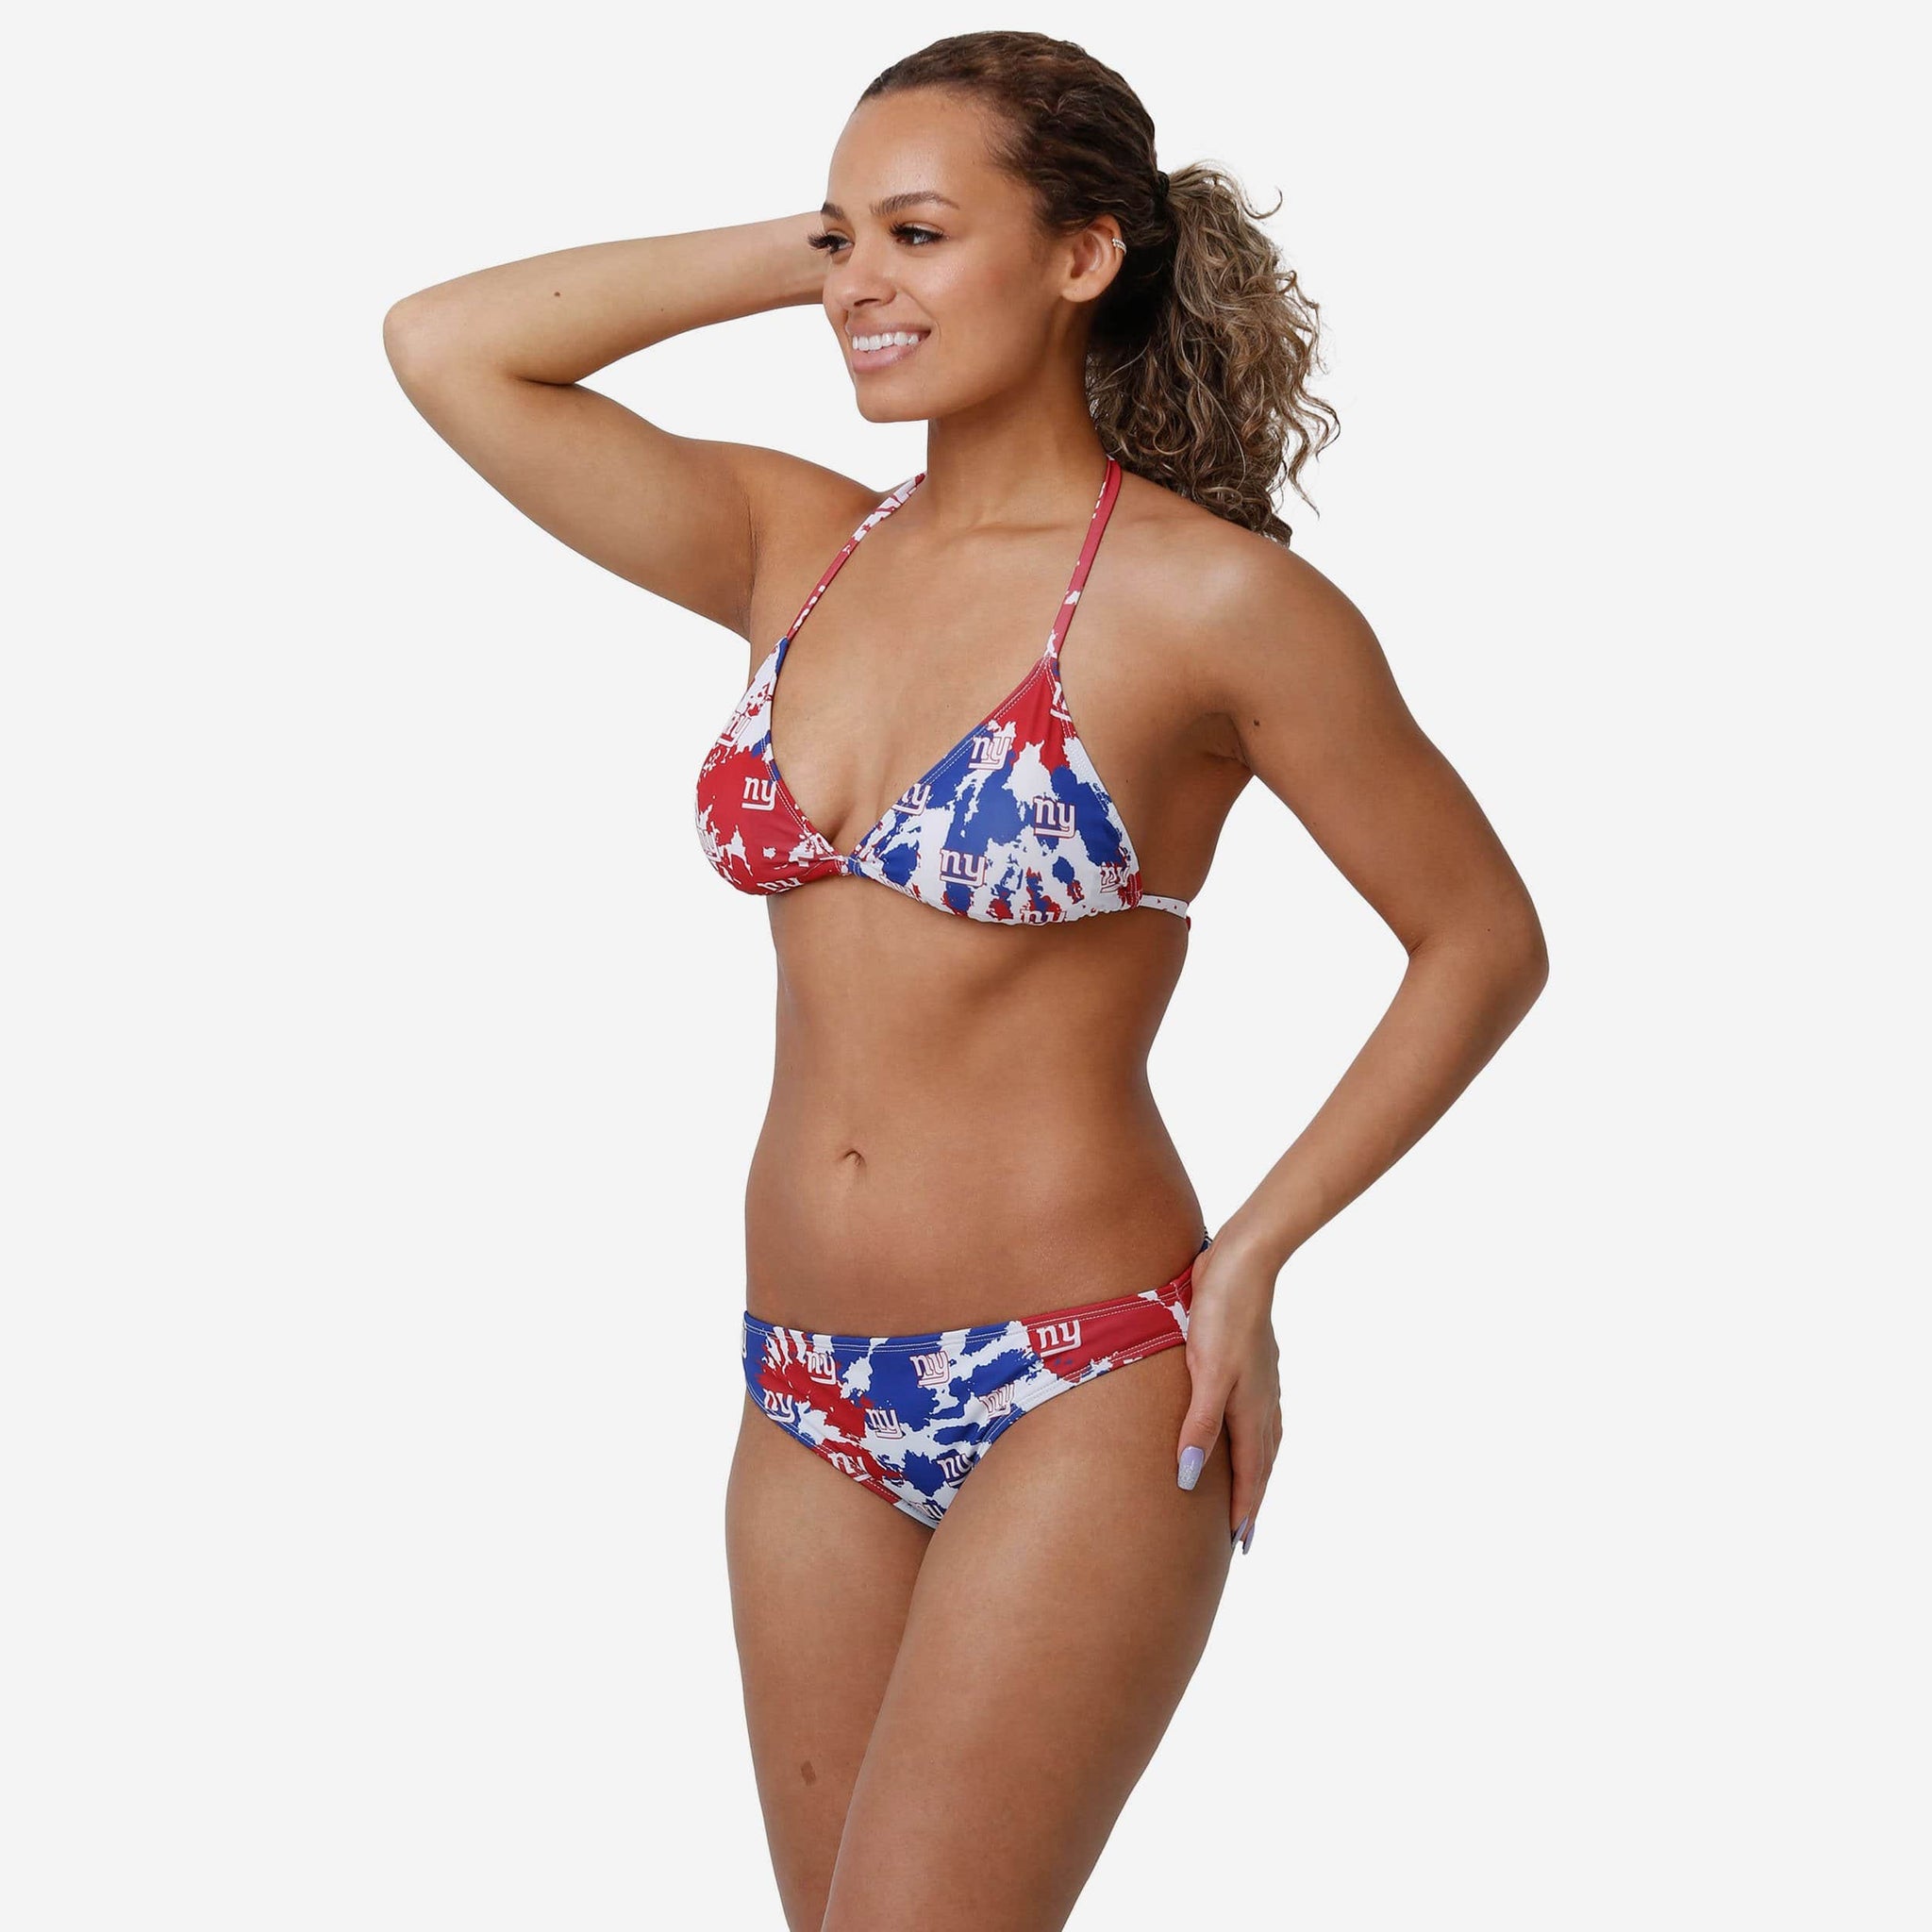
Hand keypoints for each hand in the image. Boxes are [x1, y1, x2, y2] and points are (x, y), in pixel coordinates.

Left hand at [1174, 1230, 1282, 1553]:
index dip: (1243, 1508)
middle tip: (1244, 1534)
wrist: (1242, 1263)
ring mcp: (1261, 1380)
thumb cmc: (1221, 1315)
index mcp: (1251, 1410)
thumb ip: (1199, 1425)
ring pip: (1263, 1438)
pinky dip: (1254, 1436)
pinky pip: (1258, 1413)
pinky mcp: (1252, 1361)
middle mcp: (1262, 1401)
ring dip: (1256, 1469)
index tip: (1238, 1543)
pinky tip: (1245, 1427)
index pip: (1250, 1473)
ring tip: (1249, 1490)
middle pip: (1261, 1463)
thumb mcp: (1207, 1372)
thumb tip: (1188, 1478)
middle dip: (1253, 1498)